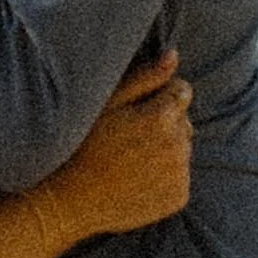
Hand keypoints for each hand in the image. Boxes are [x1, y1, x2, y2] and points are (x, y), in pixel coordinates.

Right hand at [43, 53, 193, 245]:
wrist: (72, 201)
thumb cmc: (83, 146)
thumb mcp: (108, 103)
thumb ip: (145, 77)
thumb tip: (174, 55)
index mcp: (161, 116)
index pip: (182, 90)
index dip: (160, 97)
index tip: (138, 112)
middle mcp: (177, 144)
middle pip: (185, 121)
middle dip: (166, 124)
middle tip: (131, 139)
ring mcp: (180, 173)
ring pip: (183, 149)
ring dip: (167, 151)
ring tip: (134, 161)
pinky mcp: (179, 196)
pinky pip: (181, 177)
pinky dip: (167, 177)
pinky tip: (140, 180)